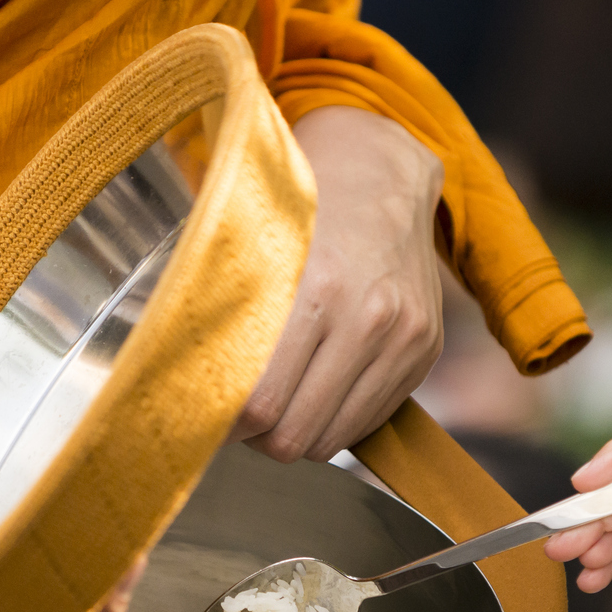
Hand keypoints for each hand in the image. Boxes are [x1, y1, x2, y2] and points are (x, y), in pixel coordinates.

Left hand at [238, 106, 445, 460]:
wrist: (381, 171)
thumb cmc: (301, 205)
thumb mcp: (252, 244)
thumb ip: (226, 316)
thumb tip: (187, 391)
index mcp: (318, 289)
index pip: (259, 403)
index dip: (222, 422)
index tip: (205, 413)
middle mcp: (369, 318)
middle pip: (294, 434)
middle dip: (256, 436)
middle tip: (237, 414)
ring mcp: (405, 338)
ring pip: (330, 440)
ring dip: (294, 432)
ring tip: (277, 400)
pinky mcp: (425, 350)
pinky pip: (366, 422)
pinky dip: (333, 418)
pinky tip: (317, 386)